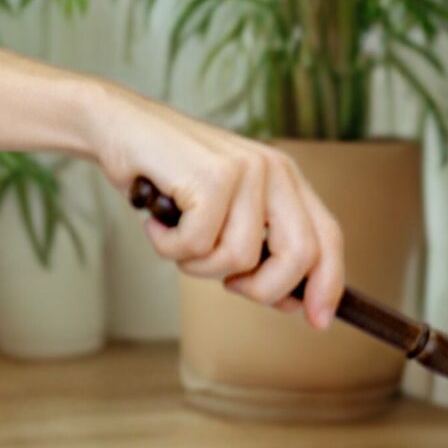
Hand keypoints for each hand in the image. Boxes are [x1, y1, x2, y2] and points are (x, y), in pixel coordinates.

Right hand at [82, 86, 346, 328]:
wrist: (121, 127)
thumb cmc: (167, 176)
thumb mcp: (224, 210)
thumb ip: (257, 246)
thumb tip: (288, 301)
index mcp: (285, 179)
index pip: (327, 238)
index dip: (327, 284)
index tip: (316, 321)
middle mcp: (273, 171)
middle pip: (298, 256)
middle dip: (262, 289)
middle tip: (228, 286)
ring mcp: (245, 171)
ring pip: (237, 258)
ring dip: (196, 264)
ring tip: (175, 237)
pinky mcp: (212, 177)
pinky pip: (197, 245)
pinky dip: (169, 246)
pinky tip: (156, 222)